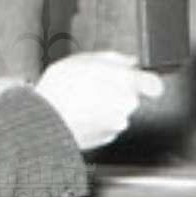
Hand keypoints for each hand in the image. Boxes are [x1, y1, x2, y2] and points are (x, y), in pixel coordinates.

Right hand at [35, 51, 163, 151]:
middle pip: (131, 95)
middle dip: (118, 90)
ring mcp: (117, 124)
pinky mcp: (107, 138)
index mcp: (124, 82)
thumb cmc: (59, 90)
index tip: (144, 80)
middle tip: (95, 86)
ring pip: (119, 111)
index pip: (153, 83)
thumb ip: (113, 58)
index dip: (148, 81)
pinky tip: (82, 114)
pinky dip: (100, 120)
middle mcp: (126, 105)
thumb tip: (129, 61)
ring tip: (83, 100)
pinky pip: (109, 125)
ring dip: (107, 106)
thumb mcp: (83, 60)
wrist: (42, 121)